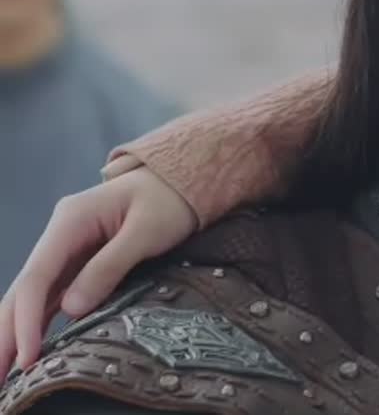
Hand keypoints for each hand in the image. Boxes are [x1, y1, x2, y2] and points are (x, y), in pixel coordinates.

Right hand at [0, 161, 197, 374]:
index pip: (36, 277)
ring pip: (33, 296)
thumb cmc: (170, 200)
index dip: (25, 319)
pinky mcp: (81, 262)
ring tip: (6, 371)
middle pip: (24, 289)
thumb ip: (110, 266)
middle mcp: (60, 236)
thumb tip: (70, 308)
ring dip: (17, 331)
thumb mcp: (147, 230)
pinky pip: (52, 295)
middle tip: (1, 375)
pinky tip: (30, 349)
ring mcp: (68, 250)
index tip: (27, 356)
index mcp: (70, 221)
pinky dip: (38, 321)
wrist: (184, 179)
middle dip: (8, 332)